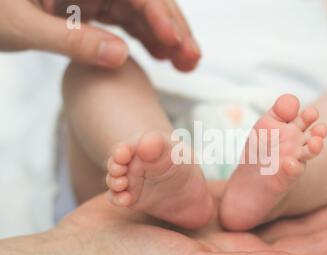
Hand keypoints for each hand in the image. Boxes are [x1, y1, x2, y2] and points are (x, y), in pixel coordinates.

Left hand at [0, 0, 199, 69]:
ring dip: (168, 37)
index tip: (175, 42)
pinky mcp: (94, 8)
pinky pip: (129, 22)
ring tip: (186, 64)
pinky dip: (148, 40)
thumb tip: (120, 56)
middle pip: (146, 0)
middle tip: (192, 59)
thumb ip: (71, 40)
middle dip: (173, 28)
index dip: (158, 13)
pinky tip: (163, 57)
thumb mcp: (22, 26)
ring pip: (143, 13)